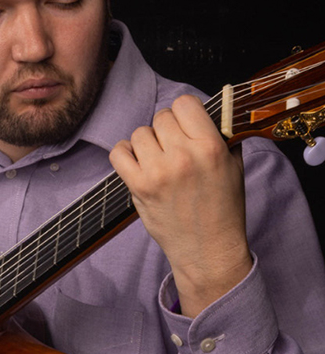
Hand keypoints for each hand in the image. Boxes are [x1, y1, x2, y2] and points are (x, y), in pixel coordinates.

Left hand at [110, 94, 252, 316]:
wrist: (208, 250)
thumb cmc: (223, 208)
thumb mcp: (234, 167)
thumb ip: (222, 136)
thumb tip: (209, 111)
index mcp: (210, 147)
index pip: (185, 103)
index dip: (185, 112)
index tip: (186, 126)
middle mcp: (183, 156)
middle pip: (161, 117)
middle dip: (167, 130)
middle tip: (174, 149)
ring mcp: (158, 172)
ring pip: (140, 133)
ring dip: (147, 143)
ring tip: (159, 161)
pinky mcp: (139, 187)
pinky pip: (119, 153)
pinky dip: (125, 154)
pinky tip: (138, 163)